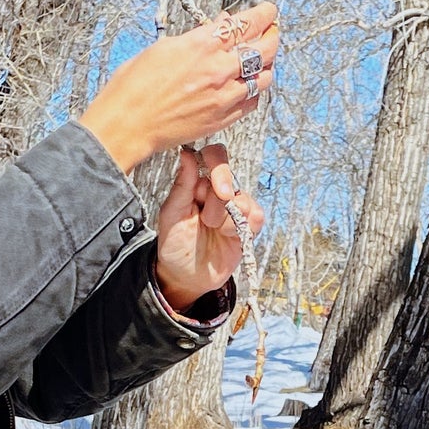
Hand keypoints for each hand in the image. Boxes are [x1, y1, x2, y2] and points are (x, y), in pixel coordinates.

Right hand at [77, 2, 279, 172]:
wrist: (126, 125)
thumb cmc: (133, 87)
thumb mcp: (162, 48)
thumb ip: (196, 37)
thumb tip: (218, 26)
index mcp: (200, 46)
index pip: (246, 24)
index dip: (263, 14)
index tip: (268, 10)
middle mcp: (217, 70)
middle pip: (264, 48)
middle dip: (272, 35)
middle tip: (271, 31)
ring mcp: (223, 96)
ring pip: (264, 77)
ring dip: (266, 65)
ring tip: (261, 59)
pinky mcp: (222, 119)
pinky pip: (252, 102)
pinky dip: (253, 90)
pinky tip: (246, 85)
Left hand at [152, 143, 264, 311]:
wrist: (186, 276)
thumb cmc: (175, 243)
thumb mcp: (171, 214)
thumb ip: (182, 184)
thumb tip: (186, 153)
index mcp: (198, 182)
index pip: (214, 156)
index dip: (217, 163)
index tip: (211, 181)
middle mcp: (219, 190)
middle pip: (229, 179)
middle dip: (217, 202)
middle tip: (207, 220)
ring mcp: (236, 206)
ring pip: (243, 199)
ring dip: (226, 219)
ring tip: (212, 231)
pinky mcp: (249, 224)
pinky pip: (256, 215)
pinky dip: (242, 228)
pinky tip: (229, 236)